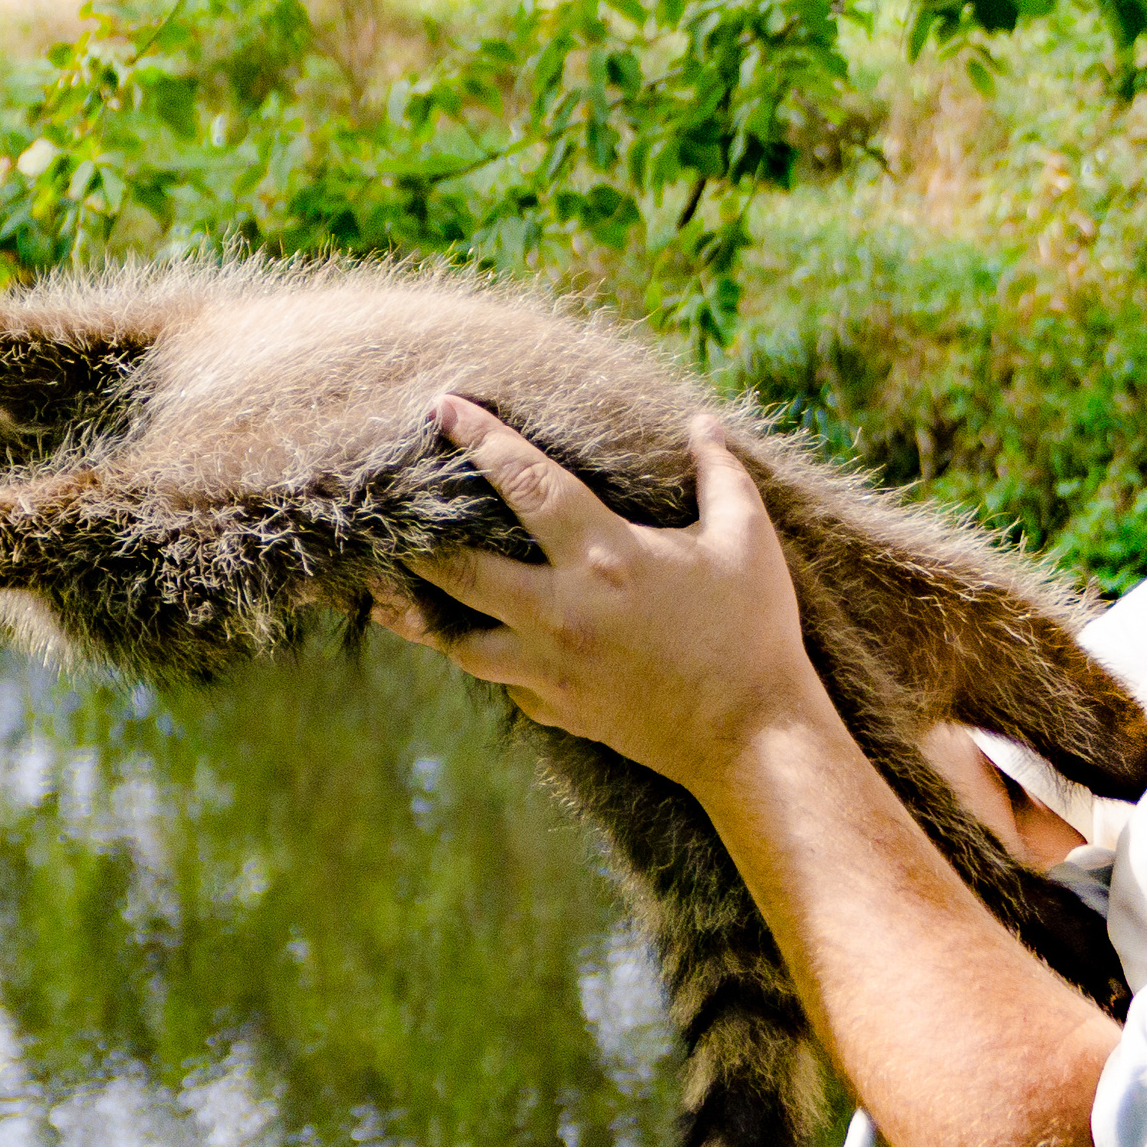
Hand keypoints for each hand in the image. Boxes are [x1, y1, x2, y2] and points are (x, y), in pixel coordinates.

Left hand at [376, 397, 834, 790]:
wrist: (752, 739)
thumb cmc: (754, 632)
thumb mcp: (747, 540)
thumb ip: (720, 473)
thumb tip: (701, 422)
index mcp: (604, 557)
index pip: (524, 483)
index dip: (479, 440)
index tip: (440, 407)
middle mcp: (561, 612)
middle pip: (459, 569)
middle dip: (419, 539)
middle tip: (392, 513)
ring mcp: (550, 668)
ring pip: (459, 641)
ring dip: (432, 613)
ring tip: (404, 590)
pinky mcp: (556, 710)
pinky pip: (503, 682)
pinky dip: (492, 660)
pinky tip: (486, 642)